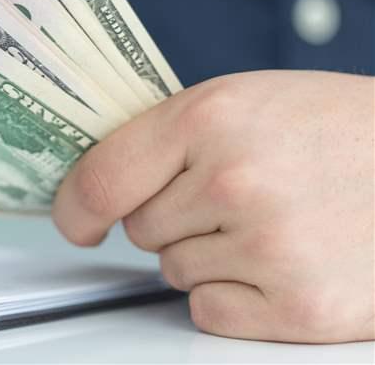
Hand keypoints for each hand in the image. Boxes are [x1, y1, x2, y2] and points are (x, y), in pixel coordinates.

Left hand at [53, 70, 373, 342]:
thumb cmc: (337, 130)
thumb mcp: (243, 101)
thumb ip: (165, 139)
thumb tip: (92, 190)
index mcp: (210, 118)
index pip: (101, 180)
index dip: (75, 208)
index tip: (76, 221)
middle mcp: (233, 180)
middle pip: (139, 230)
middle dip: (172, 219)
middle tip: (238, 195)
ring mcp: (267, 246)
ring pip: (173, 271)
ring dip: (208, 256)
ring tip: (273, 221)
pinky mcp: (297, 306)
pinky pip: (209, 312)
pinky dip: (233, 297)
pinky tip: (280, 262)